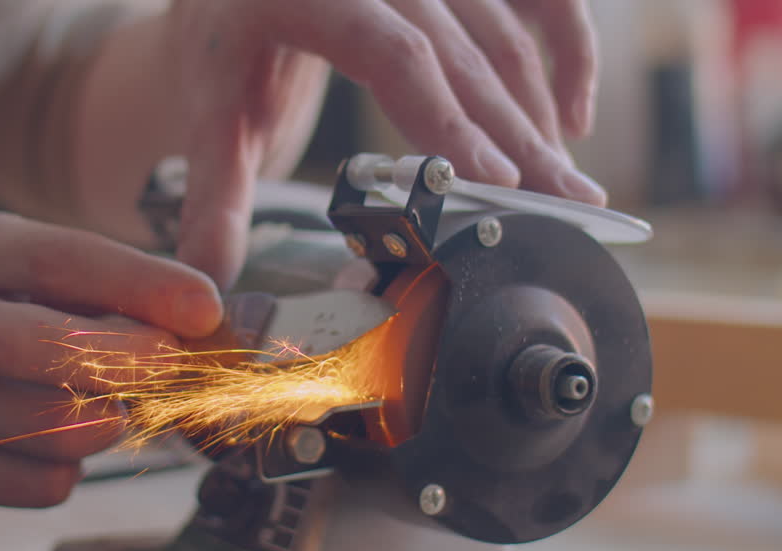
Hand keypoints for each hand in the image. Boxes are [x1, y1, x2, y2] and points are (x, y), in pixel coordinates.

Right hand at [0, 212, 221, 508]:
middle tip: (169, 368)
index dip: (148, 287)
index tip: (206, 309)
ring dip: (106, 421)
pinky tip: (38, 441)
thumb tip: (170, 311)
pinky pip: (42, 484)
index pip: (66, 262)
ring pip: (66, 428)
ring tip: (91, 401)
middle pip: (60, 354)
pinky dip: (65, 467)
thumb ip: (56, 274)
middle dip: (136, 364)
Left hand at [167, 0, 602, 288]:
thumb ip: (212, 197)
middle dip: (519, 136)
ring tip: (570, 190)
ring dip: (541, 115)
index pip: (392, 52)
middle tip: (563, 208)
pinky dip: (564, 48)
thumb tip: (207, 285)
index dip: (447, 116)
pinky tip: (574, 115)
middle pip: (466, 52)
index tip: (493, 177)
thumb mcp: (208, 113)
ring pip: (505, 35)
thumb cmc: (222, 44)